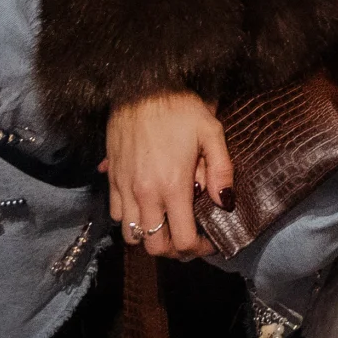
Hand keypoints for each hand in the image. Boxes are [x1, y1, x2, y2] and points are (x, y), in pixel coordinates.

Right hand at [103, 90, 232, 263]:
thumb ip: (221, 170)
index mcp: (172, 186)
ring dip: (150, 237)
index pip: (181, 240)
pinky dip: (131, 220)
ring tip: (167, 225)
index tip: (209, 243)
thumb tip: (225, 203)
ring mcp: (124, 188)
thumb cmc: (179, 107)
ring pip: (131, 236)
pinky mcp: (111, 179)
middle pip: (154, 246)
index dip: (198, 249)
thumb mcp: (210, 131)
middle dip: (174, 250)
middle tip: (189, 239)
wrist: (139, 86)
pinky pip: (116, 215)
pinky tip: (147, 207)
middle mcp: (145, 194)